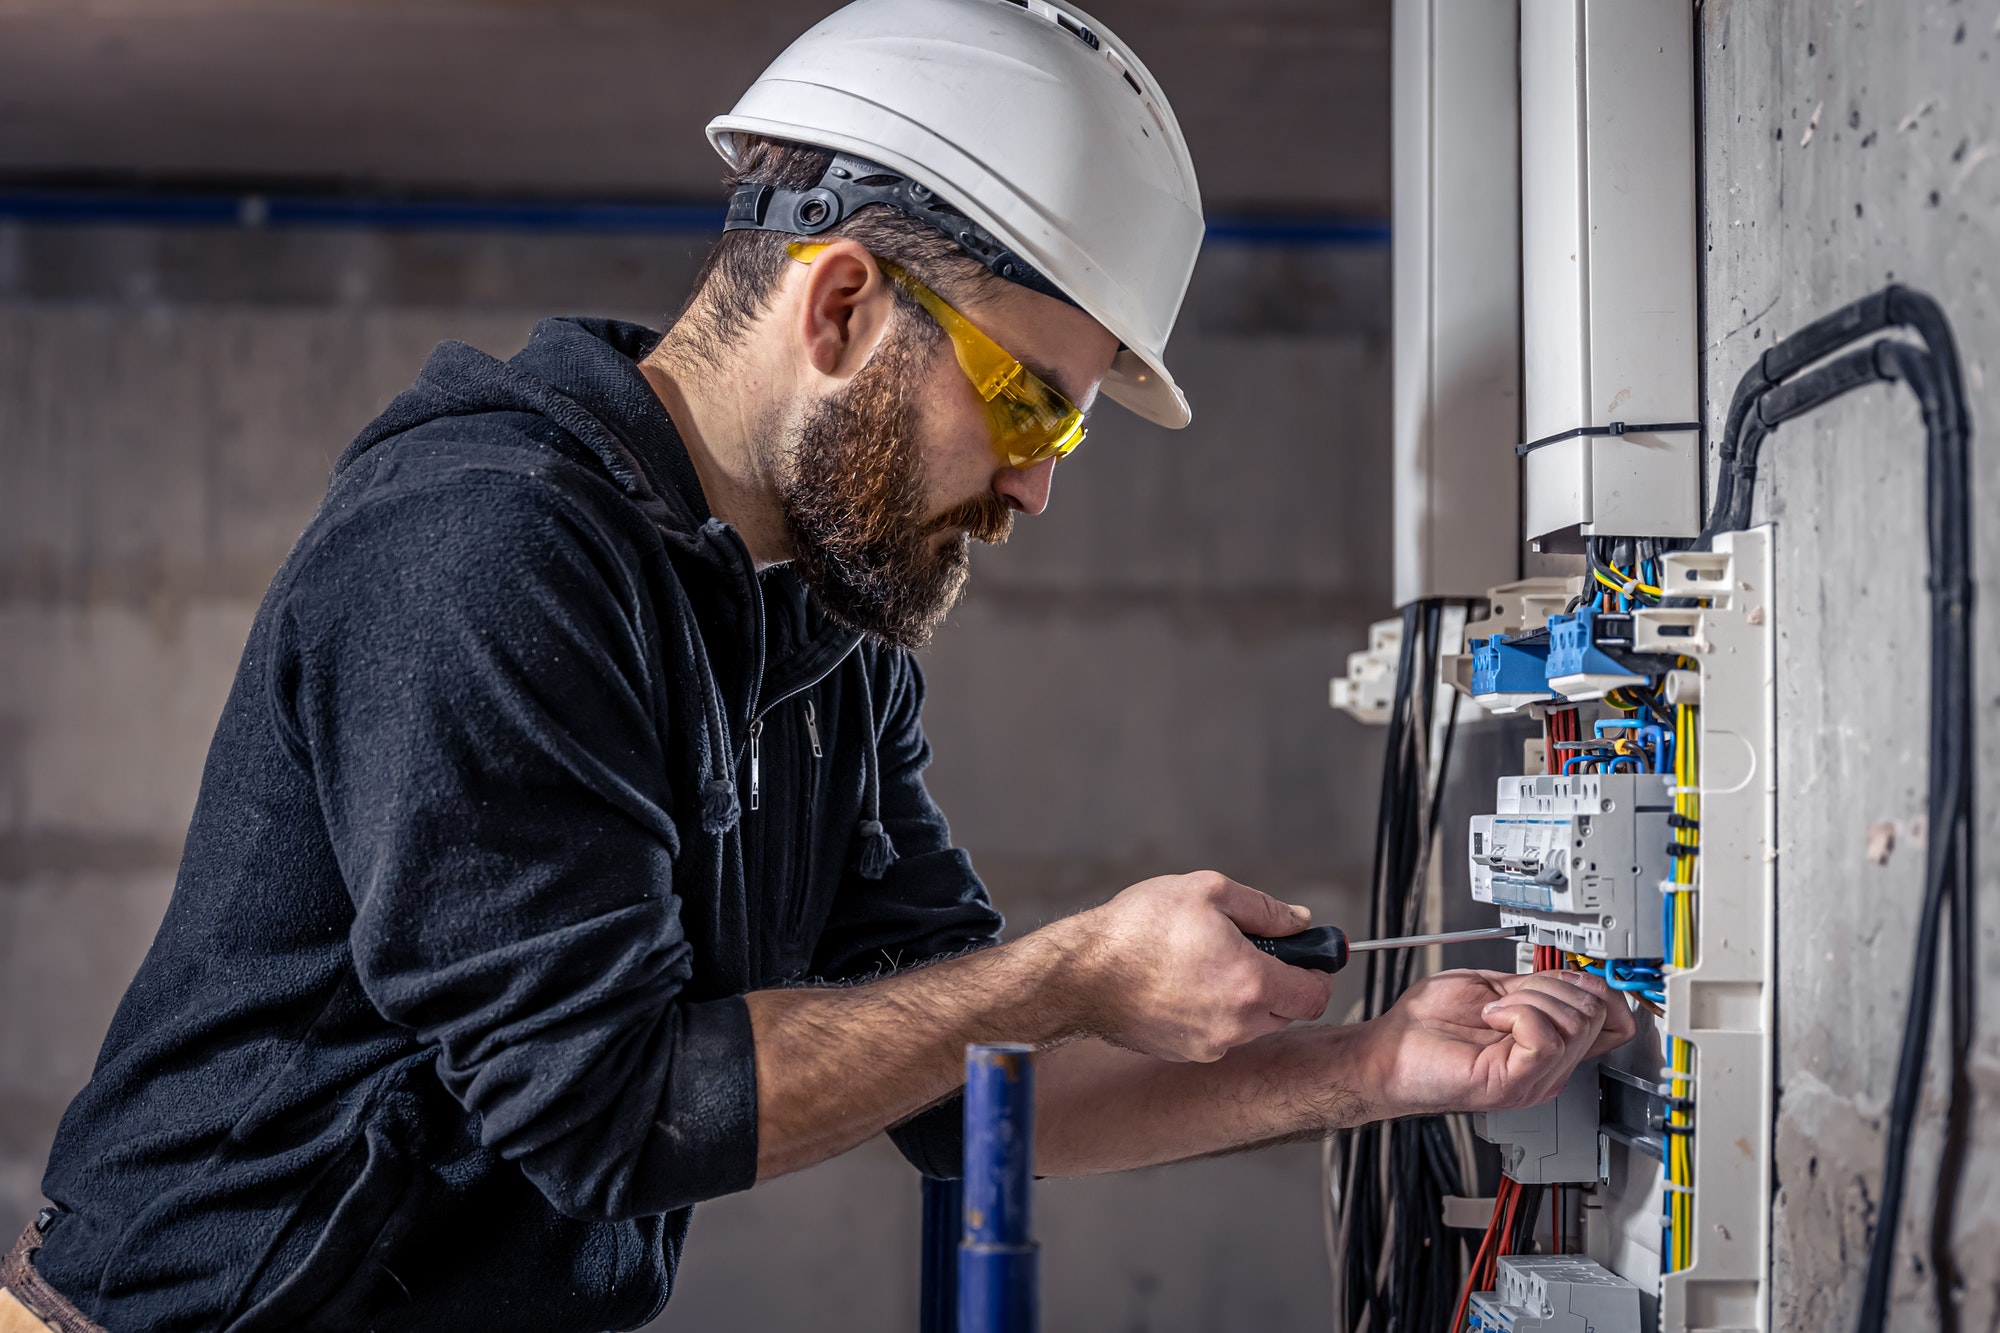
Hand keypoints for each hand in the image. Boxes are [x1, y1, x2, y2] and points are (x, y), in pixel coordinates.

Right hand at [1062, 871, 1335, 1062]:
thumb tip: (1299, 921)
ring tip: (1207, 964)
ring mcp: (1210, 1044)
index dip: (1318, 972)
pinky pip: (1218, 1035)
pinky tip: (1182, 984)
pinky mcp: (1184, 1053)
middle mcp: (1237, 1024)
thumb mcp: (1207, 891)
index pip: (1315, 994)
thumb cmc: (1138, 928)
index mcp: (1251, 982)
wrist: (1080, 975)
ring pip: (1252, 1025)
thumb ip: (1264, 908)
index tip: (1306, 956)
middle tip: (1250, 950)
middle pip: (1287, 1012)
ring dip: (1246, 999)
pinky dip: (1214, 1013)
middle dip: (1280, 983)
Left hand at [1357, 968, 1635, 1116]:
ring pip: (1575, 1022)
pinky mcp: (1514, 1083)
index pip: (1614, 1022)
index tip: (1569, 977)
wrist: (1388, 1049)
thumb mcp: (1495, 991)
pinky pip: (1546, 1039)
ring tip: (1494, 1010)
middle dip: (1551, 986)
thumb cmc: (1426, 1025)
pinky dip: (1518, 1013)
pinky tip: (1492, 1017)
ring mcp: (1534, 1078)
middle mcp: (1549, 1066)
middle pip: (1595, 1013)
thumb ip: (1537, 987)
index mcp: (1549, 1044)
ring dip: (1530, 998)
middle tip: (1509, 996)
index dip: (1601, 990)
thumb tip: (1576, 977)